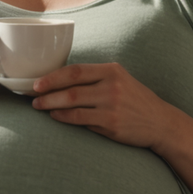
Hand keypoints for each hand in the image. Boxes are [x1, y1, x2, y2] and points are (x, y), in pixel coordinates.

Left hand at [30, 62, 179, 148]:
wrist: (160, 122)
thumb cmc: (134, 100)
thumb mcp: (119, 80)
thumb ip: (95, 78)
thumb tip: (59, 79)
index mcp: (112, 70)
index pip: (76, 70)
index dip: (53, 76)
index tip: (37, 82)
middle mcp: (112, 85)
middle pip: (71, 87)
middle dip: (47, 91)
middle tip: (32, 95)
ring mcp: (112, 105)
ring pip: (72, 103)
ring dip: (51, 105)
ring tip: (38, 106)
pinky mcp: (112, 123)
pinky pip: (80, 119)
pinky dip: (64, 117)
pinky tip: (55, 116)